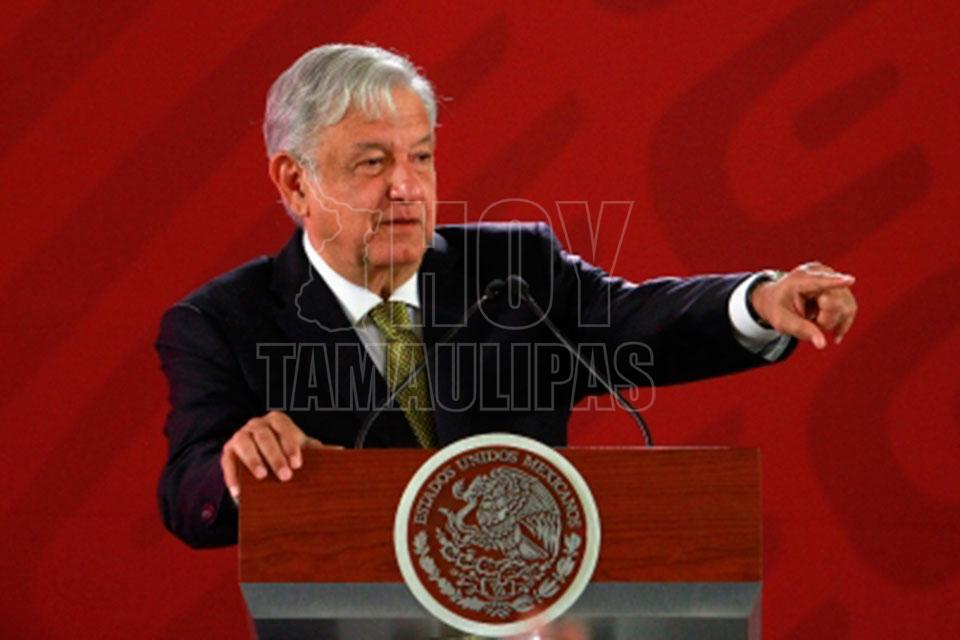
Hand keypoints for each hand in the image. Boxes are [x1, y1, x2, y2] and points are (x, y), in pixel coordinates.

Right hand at [220, 410, 340, 502]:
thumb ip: (318, 450)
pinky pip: (227, 461)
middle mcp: (256, 425)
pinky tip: (239, 491)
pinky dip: (232, 476)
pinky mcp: (227, 452)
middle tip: (285, 475)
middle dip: (275, 455)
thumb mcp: (300, 449)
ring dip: (253, 460)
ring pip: (243, 443)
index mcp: (276, 421)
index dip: (290, 443)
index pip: (283, 426)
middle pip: (263, 435)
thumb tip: (341, 451)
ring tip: (262, 476)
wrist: (259, 457)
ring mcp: (240, 436)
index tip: (298, 462)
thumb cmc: (284, 451)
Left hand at [750, 262, 857, 348]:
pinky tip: (835, 335)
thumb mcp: (782, 321)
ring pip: (846, 307)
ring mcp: (833, 277)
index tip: (850, 280)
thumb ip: (801, 330)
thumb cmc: (778, 307)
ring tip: (814, 319)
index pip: (820, 281)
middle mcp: (819, 272)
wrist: (778, 297)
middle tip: (808, 320)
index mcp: (799, 278)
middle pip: (835, 302)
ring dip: (831, 321)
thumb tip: (822, 344)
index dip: (836, 282)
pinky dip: (841, 323)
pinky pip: (850, 308)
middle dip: (824, 320)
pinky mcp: (841, 287)